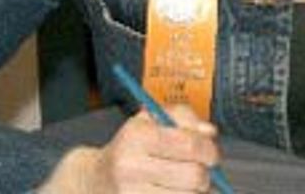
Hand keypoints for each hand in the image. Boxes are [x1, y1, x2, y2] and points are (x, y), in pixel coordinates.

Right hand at [39, 105, 220, 192]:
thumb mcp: (150, 119)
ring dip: (195, 192)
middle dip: (205, 175)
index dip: (209, 150)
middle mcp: (130, 168)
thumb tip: (209, 132)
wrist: (93, 181)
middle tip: (201, 172)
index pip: (190, 145)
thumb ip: (184, 118)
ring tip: (185, 185)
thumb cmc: (130, 147)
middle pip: (194, 176)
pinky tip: (174, 193)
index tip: (211, 154)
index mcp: (136, 137)